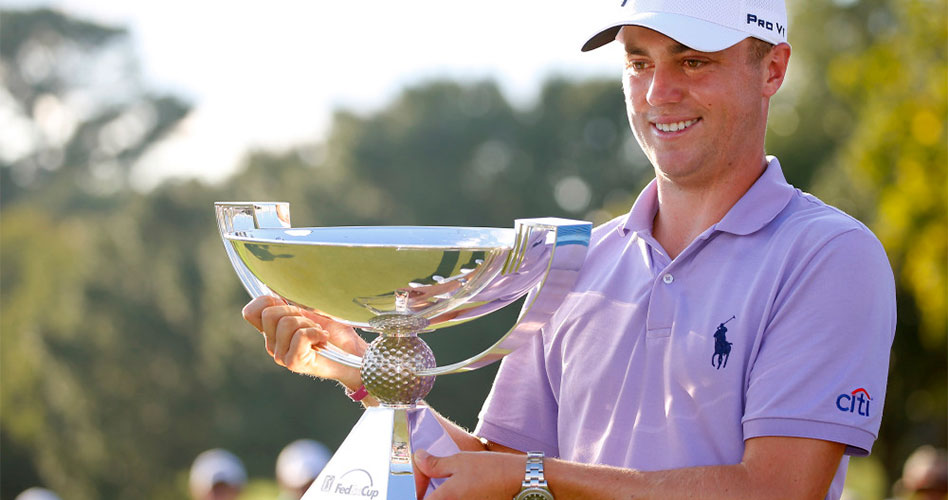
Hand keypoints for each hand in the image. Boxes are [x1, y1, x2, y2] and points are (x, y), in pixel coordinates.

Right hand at [242, 296, 366, 388]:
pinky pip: (300, 336)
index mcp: (272, 330)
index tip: (289, 305)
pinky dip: (316, 333)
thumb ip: (291, 300)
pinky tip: (323, 340)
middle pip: (269, 314)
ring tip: (318, 333)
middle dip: (294, 311)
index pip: (250, 312)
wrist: (353, 352)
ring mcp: (281, 355)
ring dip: (308, 324)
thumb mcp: (311, 309)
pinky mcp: (294, 362)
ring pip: (286, 323)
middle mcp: (272, 344)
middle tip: (310, 322)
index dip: (267, 301)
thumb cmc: (335, 330)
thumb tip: (275, 285)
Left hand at [413, 449, 523, 499]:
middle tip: (426, 482)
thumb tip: (419, 459)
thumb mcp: (460, 461)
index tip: (414, 485)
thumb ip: (435, 464)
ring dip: (439, 495)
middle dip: (426, 493)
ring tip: (440, 485)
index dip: (415, 492)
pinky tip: (456, 489)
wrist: (520, 482)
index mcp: (445, 498)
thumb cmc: (492, 470)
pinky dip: (452, 497)